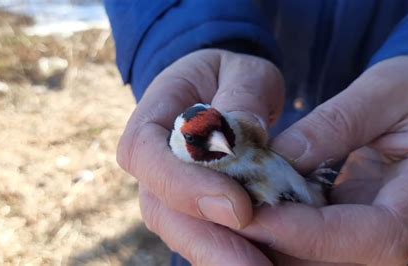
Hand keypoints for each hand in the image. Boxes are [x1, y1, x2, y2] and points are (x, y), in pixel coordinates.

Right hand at [117, 49, 283, 263]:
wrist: (225, 92)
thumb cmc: (234, 78)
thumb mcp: (244, 72)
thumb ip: (243, 94)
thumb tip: (244, 130)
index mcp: (155, 113)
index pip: (146, 152)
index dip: (182, 184)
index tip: (237, 207)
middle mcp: (154, 159)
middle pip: (160, 207)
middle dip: (205, 241)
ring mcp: (169, 188)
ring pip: (180, 230)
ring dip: (218, 256)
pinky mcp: (192, 208)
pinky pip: (204, 235)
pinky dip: (230, 252)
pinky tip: (262, 263)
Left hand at [236, 56, 407, 264]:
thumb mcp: (391, 91)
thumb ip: (339, 123)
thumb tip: (280, 156)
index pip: (374, 236)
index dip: (309, 233)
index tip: (252, 215)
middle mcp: (406, 228)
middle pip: (338, 262)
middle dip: (275, 246)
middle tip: (219, 220)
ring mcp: (379, 232)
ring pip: (321, 259)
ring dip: (269, 243)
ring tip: (222, 214)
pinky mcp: (357, 225)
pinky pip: (315, 242)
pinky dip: (278, 230)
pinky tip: (244, 208)